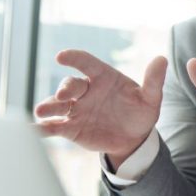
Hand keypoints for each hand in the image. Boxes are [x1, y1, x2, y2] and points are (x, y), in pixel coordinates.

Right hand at [34, 50, 166, 162]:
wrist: (134, 138)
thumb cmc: (140, 112)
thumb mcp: (150, 98)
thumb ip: (153, 80)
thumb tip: (162, 59)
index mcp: (103, 77)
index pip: (86, 63)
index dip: (74, 58)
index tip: (62, 56)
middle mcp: (85, 91)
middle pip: (70, 85)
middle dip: (64, 88)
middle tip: (63, 95)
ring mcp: (75, 109)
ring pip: (57, 105)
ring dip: (47, 107)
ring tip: (41, 112)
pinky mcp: (70, 127)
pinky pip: (53, 126)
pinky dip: (41, 128)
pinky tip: (33, 130)